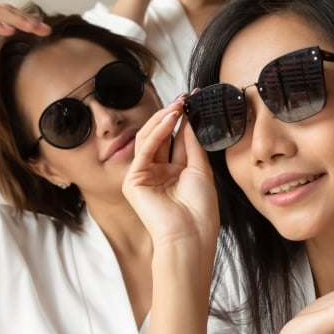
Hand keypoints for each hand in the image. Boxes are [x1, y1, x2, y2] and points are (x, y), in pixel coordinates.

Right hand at [121, 99, 217, 251]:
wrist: (190, 236)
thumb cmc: (200, 211)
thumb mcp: (200, 170)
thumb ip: (192, 145)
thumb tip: (190, 119)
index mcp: (174, 173)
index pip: (176, 140)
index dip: (184, 120)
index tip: (195, 99)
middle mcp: (158, 173)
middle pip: (162, 137)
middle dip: (172, 115)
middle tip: (185, 96)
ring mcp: (144, 176)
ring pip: (150, 140)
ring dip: (164, 119)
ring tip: (178, 104)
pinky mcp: (134, 181)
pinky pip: (145, 150)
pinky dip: (156, 133)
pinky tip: (169, 119)